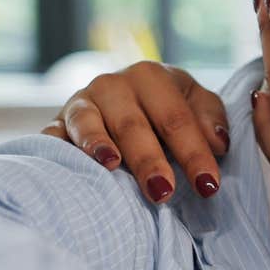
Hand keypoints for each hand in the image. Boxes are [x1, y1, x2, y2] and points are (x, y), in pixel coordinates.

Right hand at [43, 60, 229, 202]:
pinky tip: (65, 164)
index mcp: (152, 77)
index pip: (176, 118)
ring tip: (112, 166)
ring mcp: (82, 102)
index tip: (209, 186)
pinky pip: (51, 134)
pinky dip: (56, 147)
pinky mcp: (57, 122)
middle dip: (149, 159)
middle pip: (133, 124)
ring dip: (98, 144)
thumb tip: (218, 143)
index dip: (194, 152)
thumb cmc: (167, 109)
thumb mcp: (196, 105)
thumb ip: (211, 119)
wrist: (126, 99)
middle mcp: (113, 84)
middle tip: (163, 192)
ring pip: (88, 123)